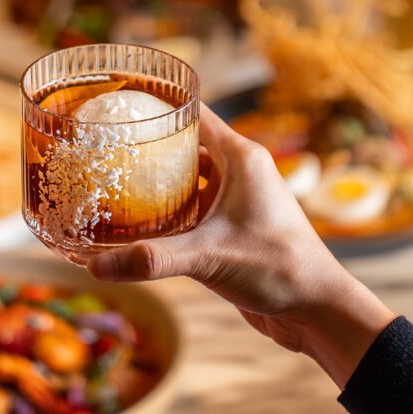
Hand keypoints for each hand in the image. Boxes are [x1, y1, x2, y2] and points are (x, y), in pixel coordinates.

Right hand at [88, 104, 394, 387]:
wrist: (317, 309)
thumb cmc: (279, 268)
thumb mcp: (209, 256)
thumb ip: (152, 258)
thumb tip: (95, 267)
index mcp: (240, 157)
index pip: (193, 113)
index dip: (159, 104)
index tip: (119, 104)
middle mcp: (238, 171)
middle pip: (184, 145)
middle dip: (146, 147)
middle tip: (102, 148)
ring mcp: (235, 199)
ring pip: (186, 179)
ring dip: (155, 182)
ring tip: (111, 182)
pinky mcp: (230, 227)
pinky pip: (192, 208)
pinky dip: (166, 212)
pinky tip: (136, 224)